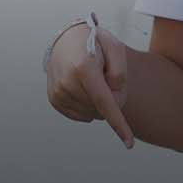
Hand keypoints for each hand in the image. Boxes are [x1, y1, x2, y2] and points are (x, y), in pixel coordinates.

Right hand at [45, 21, 134, 148]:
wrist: (67, 38)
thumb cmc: (94, 42)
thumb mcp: (115, 48)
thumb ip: (120, 75)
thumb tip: (114, 103)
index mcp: (83, 68)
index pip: (104, 103)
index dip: (118, 124)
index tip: (129, 143)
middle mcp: (67, 82)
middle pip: (100, 109)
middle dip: (110, 98)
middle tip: (105, 76)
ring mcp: (58, 92)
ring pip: (91, 114)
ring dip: (98, 102)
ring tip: (92, 79)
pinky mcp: (54, 99)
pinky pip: (80, 115)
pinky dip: (88, 106)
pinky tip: (85, 89)